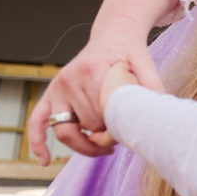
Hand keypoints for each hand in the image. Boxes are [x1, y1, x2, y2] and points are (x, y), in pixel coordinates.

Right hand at [28, 0, 172, 164]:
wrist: (113, 34)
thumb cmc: (130, 52)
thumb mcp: (144, 64)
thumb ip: (151, 85)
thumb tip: (159, 108)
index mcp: (92, 71)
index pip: (102, 115)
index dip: (116, 129)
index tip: (129, 132)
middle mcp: (70, 79)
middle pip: (86, 125)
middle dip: (104, 136)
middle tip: (121, 136)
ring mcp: (57, 87)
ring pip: (66, 130)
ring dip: (84, 143)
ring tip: (104, 148)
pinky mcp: (50, 94)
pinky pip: (37, 122)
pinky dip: (38, 142)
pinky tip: (45, 160)